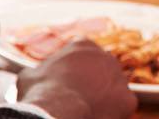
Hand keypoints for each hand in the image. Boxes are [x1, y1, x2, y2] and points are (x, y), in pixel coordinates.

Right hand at [17, 39, 136, 118]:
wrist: (59, 110)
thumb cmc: (41, 91)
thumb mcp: (30, 75)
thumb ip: (40, 70)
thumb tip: (35, 75)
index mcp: (83, 45)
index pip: (81, 55)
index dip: (73, 71)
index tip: (66, 83)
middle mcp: (106, 57)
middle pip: (100, 71)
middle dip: (91, 83)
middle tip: (76, 99)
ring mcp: (120, 78)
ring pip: (112, 89)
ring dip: (102, 98)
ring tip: (85, 109)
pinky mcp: (128, 99)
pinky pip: (122, 107)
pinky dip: (111, 113)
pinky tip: (96, 116)